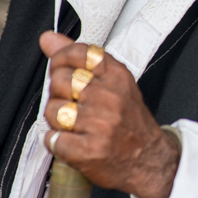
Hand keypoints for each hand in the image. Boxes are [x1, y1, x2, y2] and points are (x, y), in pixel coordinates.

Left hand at [41, 31, 179, 197]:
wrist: (149, 159)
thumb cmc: (128, 119)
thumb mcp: (113, 82)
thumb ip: (78, 58)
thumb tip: (48, 38)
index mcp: (116, 76)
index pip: (77, 52)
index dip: (60, 59)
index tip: (61, 69)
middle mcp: (109, 97)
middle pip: (59, 81)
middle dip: (58, 93)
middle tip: (72, 104)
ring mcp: (100, 124)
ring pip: (53, 111)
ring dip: (57, 120)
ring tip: (73, 125)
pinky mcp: (89, 151)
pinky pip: (53, 139)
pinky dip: (56, 142)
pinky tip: (72, 141)